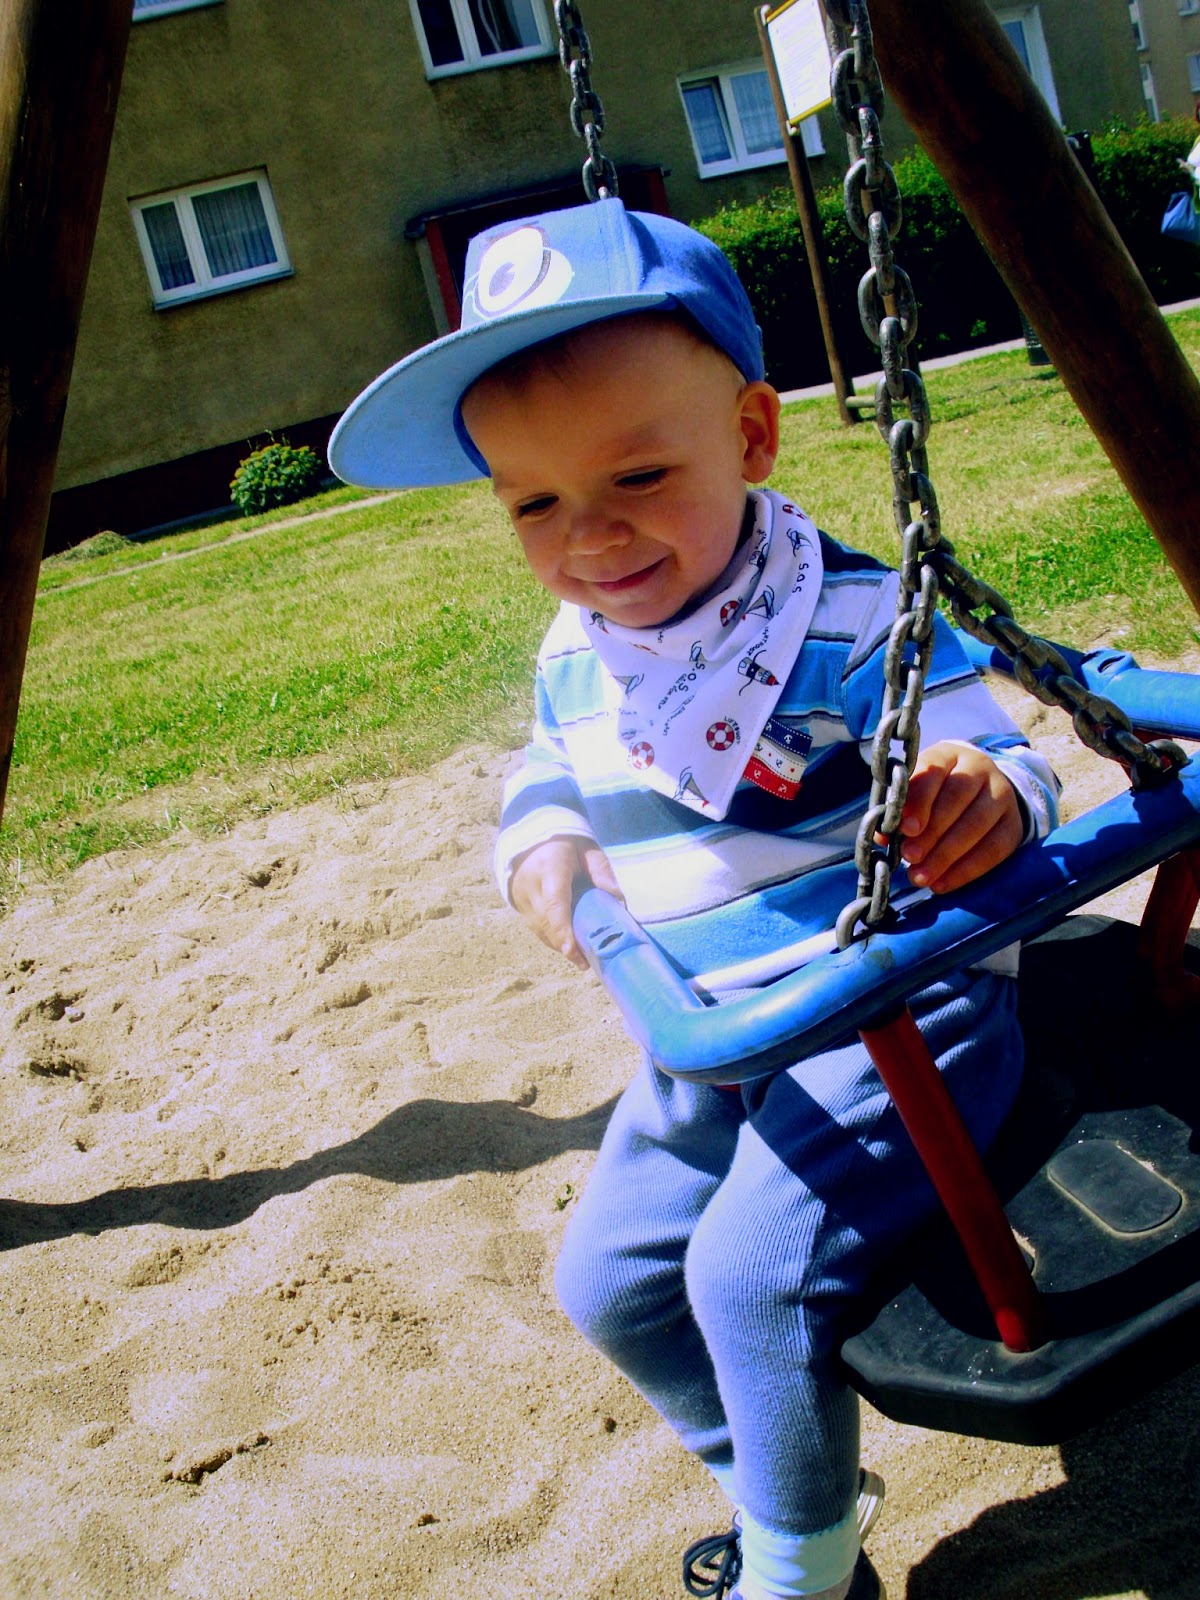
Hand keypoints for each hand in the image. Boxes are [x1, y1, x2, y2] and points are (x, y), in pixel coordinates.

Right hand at [510, 837, 623, 968]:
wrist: (530, 838)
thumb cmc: (566, 845)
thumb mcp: (588, 850)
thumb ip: (602, 872)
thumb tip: (619, 902)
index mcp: (550, 867)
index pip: (554, 901)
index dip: (562, 927)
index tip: (571, 949)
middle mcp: (531, 884)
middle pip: (547, 921)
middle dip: (566, 944)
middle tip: (587, 962)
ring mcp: (522, 897)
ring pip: (540, 929)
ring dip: (560, 945)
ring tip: (581, 959)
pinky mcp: (520, 906)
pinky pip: (537, 929)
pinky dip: (552, 939)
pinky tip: (569, 947)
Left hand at [895, 742, 1022, 893]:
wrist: (979, 791)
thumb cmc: (934, 792)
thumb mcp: (915, 790)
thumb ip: (898, 808)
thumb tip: (882, 835)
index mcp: (949, 755)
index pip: (933, 771)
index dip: (919, 801)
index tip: (905, 828)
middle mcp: (980, 769)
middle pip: (957, 797)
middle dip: (931, 832)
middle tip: (909, 857)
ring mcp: (1002, 794)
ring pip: (977, 825)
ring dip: (945, 856)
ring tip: (921, 877)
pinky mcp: (1013, 823)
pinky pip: (994, 849)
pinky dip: (966, 870)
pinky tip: (942, 884)